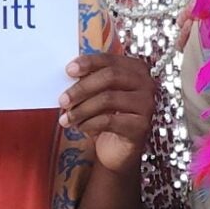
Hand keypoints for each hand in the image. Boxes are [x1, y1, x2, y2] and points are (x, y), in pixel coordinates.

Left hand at [61, 47, 156, 176]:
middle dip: (82, 88)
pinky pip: (109, 120)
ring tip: (66, 119)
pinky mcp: (141, 126)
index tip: (68, 70)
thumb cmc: (106, 116)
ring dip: (81, 109)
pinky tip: (80, 127)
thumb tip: (69, 73)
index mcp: (135, 69)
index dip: (88, 63)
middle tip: (62, 100)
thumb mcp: (97, 94)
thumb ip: (88, 80)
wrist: (118, 148)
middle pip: (110, 77)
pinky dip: (89, 124)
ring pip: (108, 99)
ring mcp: (146, 105)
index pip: (110, 60)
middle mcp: (146, 84)